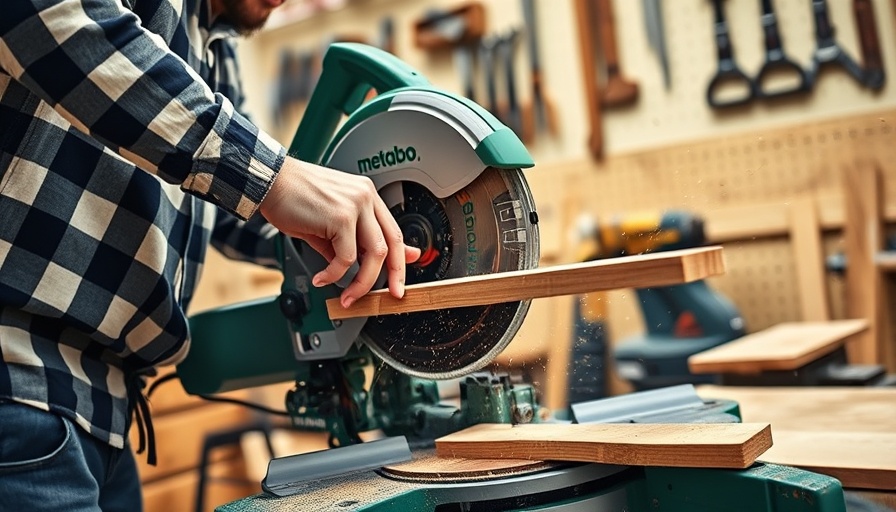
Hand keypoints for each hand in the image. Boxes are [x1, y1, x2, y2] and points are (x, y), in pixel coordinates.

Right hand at [259, 157, 419, 307]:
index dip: (400, 259)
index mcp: (366, 196)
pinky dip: (335, 274)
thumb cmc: (294, 199)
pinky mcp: (341, 217)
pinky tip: (322, 278)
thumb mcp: (330, 222)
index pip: (393, 232)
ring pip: (373, 254)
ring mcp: (355, 205)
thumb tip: (367, 265)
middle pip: (390, 244)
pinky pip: (346, 258)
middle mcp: (365, 197)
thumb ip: (352, 242)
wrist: (269, 182)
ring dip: (362, 282)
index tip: (398, 280)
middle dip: (393, 275)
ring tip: (347, 295)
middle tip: (387, 295)